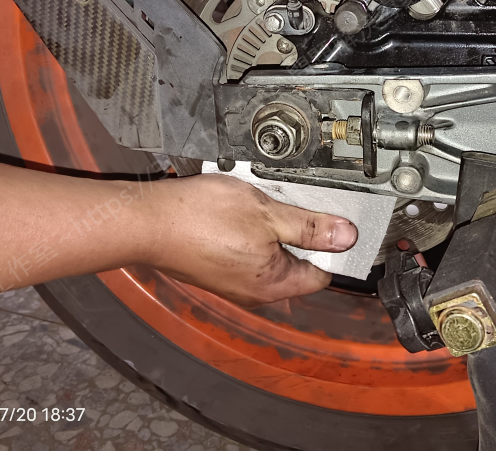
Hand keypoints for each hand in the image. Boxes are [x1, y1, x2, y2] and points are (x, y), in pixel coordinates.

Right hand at [139, 174, 357, 306]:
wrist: (148, 221)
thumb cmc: (200, 219)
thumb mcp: (268, 214)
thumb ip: (311, 227)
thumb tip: (347, 237)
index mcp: (273, 285)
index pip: (322, 274)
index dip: (333, 247)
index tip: (335, 221)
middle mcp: (254, 291)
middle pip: (296, 264)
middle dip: (300, 233)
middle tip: (293, 203)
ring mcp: (232, 281)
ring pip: (270, 253)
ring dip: (272, 227)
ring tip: (260, 204)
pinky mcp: (215, 267)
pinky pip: (247, 249)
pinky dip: (250, 229)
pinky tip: (239, 210)